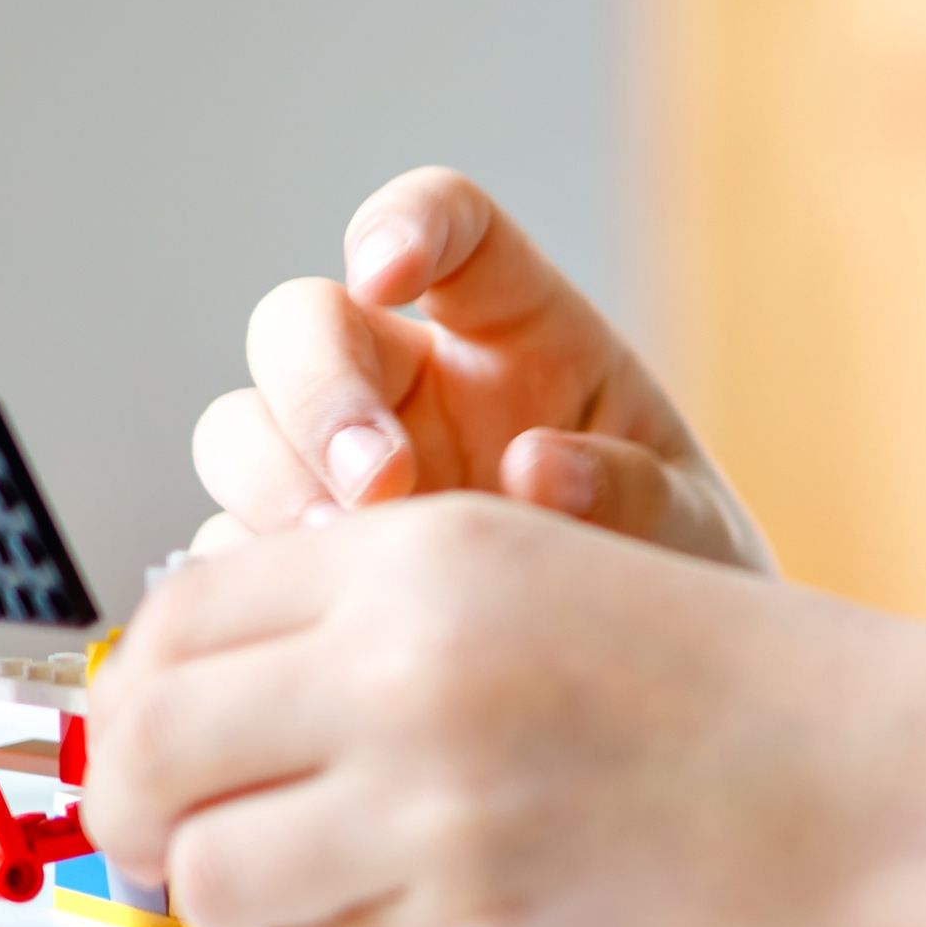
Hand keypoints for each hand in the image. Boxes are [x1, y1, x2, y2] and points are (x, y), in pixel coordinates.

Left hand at [83, 493, 907, 926]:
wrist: (876, 790)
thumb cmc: (715, 685)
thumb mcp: (535, 565)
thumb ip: (360, 609)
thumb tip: (175, 692)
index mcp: (423, 559)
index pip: (179, 618)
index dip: (140, 693)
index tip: (155, 736)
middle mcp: (413, 674)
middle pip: (153, 751)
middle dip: (134, 807)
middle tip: (164, 832)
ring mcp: (438, 817)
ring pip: (211, 878)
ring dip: (243, 892)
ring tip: (322, 876)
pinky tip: (433, 917)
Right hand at [191, 168, 769, 570]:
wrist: (649, 703)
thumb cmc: (673, 577)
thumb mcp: (692, 532)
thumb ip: (638, 494)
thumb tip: (540, 470)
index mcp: (517, 329)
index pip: (447, 224)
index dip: (404, 223)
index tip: (386, 269)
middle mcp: (411, 382)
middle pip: (303, 323)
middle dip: (319, 391)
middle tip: (380, 483)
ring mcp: (341, 472)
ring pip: (242, 429)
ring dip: (273, 483)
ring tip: (344, 557)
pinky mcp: (301, 563)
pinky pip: (233, 551)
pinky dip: (252, 579)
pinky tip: (308, 623)